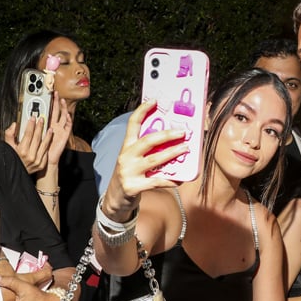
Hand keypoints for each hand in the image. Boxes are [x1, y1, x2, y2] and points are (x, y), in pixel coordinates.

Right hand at [3, 94, 71, 175]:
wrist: (16, 174)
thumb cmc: (11, 159)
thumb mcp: (7, 147)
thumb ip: (9, 135)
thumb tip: (14, 125)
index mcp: (21, 150)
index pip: (28, 134)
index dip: (31, 125)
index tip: (33, 118)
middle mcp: (30, 156)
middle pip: (37, 138)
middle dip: (40, 127)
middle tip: (42, 119)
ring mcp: (37, 161)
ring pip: (44, 145)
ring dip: (48, 135)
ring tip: (50, 128)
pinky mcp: (41, 165)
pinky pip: (45, 152)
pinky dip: (47, 145)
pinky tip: (49, 139)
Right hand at [101, 100, 187, 218]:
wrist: (114, 200)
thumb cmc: (130, 175)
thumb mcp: (133, 159)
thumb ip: (147, 150)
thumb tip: (172, 141)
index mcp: (126, 146)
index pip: (132, 124)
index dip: (142, 111)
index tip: (154, 101)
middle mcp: (126, 156)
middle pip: (147, 141)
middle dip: (166, 135)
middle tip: (182, 132)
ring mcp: (129, 172)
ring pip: (154, 160)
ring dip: (172, 154)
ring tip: (186, 149)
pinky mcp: (133, 186)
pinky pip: (156, 182)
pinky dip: (169, 180)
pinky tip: (180, 179)